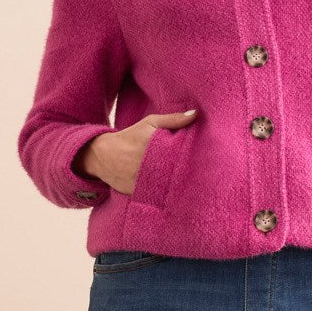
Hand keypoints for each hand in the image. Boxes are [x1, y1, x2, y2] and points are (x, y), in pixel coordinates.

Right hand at [75, 109, 198, 193]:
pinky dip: (166, 195)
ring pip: (168, 186)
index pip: (180, 154)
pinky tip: (178, 195)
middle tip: (206, 177)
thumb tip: (196, 114)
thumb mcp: (150, 123)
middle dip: (189, 174)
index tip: (208, 160)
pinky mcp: (138, 192)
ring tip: (195, 188)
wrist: (103, 155)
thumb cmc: (130, 136)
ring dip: (179, 186)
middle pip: (177, 172)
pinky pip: (157, 195)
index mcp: (153, 145)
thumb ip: (173, 120)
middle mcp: (148, 164)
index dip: (194, 159)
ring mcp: (143, 179)